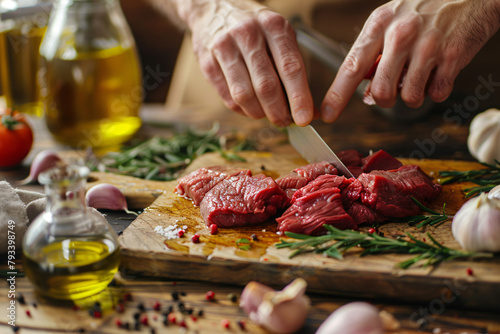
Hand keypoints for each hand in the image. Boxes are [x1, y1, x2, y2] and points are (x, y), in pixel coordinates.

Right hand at [186, 0, 314, 126]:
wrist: (214, 8)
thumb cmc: (255, 28)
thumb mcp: (279, 36)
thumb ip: (293, 70)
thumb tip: (310, 109)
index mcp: (273, 26)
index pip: (290, 67)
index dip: (299, 97)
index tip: (305, 118)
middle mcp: (248, 34)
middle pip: (266, 85)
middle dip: (278, 111)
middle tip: (285, 122)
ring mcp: (224, 47)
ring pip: (244, 95)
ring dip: (258, 113)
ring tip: (267, 116)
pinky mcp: (207, 62)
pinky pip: (227, 96)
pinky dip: (242, 110)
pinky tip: (250, 108)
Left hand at [321, 0, 499, 121]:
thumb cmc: (425, 8)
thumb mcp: (390, 19)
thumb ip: (373, 51)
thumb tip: (361, 83)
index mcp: (379, 25)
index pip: (351, 66)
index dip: (336, 95)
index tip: (327, 113)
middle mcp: (401, 35)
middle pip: (381, 90)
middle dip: (384, 99)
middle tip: (392, 89)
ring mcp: (428, 46)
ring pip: (409, 97)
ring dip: (412, 96)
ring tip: (419, 76)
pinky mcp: (453, 56)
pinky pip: (436, 93)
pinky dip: (436, 90)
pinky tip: (437, 72)